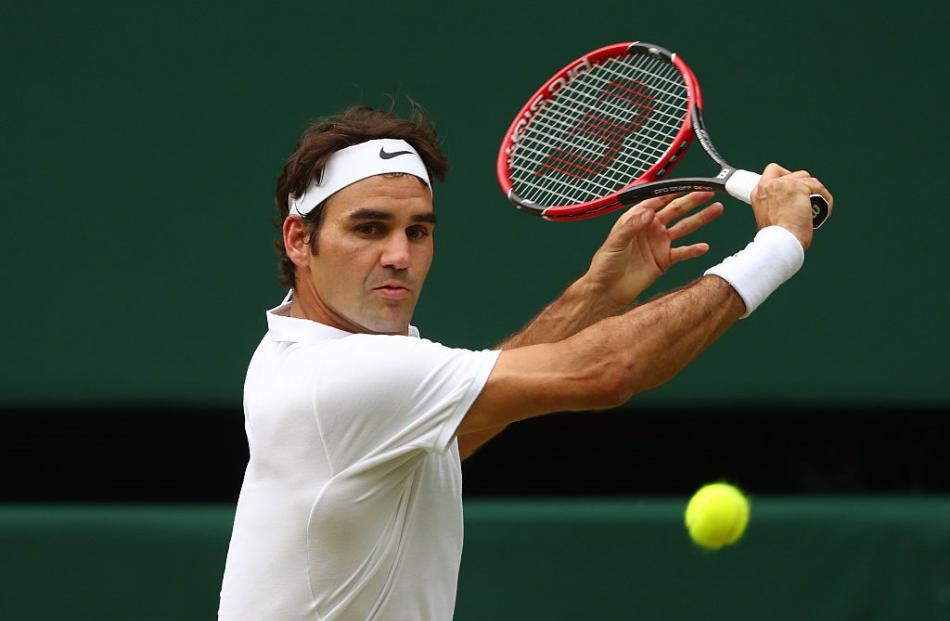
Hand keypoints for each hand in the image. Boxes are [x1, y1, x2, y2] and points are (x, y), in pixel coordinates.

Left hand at [584, 192, 723, 306]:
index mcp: (637, 219)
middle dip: (692, 201)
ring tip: (716, 209)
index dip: (673, 193)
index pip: (658, 201)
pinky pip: (682, 252)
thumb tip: (649, 212)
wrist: (607, 290)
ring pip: (684, 227)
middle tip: (708, 192)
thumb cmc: (605, 264)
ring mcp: (659, 244)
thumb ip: (631, 226)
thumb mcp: (615, 242)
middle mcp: (650, 228)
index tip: (688, 185)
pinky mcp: (664, 260)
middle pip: (675, 210)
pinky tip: (704, 247)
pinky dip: (693, 250)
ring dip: (700, 219)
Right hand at [750, 163, 833, 250]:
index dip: (785, 177)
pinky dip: (825, 199)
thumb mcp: (767, 217)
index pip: (772, 171)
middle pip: (792, 174)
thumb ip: (775, 204)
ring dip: (814, 190)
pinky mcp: (800, 188)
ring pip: (807, 178)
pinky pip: (818, 187)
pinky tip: (824, 210)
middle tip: (805, 201)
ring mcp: (784, 184)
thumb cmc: (775, 238)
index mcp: (758, 193)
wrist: (780, 242)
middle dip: (802, 185)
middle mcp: (769, 185)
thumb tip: (792, 203)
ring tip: (816, 207)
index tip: (792, 188)